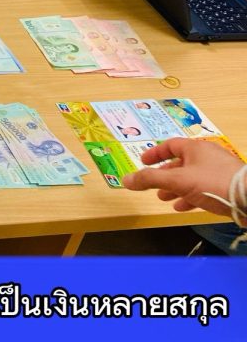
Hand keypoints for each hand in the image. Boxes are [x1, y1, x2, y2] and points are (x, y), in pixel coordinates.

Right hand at [122, 138, 243, 216]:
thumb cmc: (212, 183)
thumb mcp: (177, 181)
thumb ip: (150, 179)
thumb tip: (126, 179)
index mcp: (195, 149)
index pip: (170, 145)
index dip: (155, 153)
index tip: (143, 162)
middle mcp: (207, 156)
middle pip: (180, 163)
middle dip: (164, 176)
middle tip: (153, 186)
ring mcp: (218, 171)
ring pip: (191, 177)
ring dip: (175, 188)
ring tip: (164, 198)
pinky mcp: (226, 186)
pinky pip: (203, 188)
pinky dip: (189, 196)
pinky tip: (182, 207)